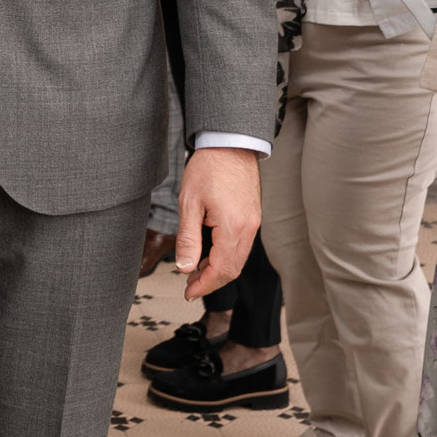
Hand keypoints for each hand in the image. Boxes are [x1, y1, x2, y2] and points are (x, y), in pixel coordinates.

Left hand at [174, 146, 260, 300]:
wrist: (230, 144)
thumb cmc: (208, 168)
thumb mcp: (189, 203)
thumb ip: (187, 239)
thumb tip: (184, 267)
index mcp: (233, 227)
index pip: (221, 270)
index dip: (204, 285)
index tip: (188, 292)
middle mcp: (248, 228)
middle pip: (232, 269)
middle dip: (211, 281)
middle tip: (189, 285)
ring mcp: (253, 223)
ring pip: (238, 259)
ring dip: (218, 269)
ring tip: (195, 270)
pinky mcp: (252, 216)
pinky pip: (241, 245)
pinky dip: (225, 256)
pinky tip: (208, 253)